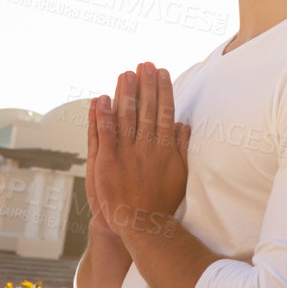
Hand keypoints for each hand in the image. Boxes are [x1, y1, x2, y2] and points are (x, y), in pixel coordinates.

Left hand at [90, 61, 191, 240]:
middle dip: (146, 84)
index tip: (161, 72)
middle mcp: (148, 146)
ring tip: (126, 73)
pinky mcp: (107, 162)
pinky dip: (103, 115)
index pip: (166, 111)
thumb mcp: (181, 173)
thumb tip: (184, 125)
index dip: (163, 90)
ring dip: (126, 93)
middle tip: (144, 63)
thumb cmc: (163, 201)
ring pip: (126, 116)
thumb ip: (182, 147)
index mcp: (166, 148)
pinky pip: (105, 133)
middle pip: (147, 108)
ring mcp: (127, 153)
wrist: (142, 224)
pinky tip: (101, 98)